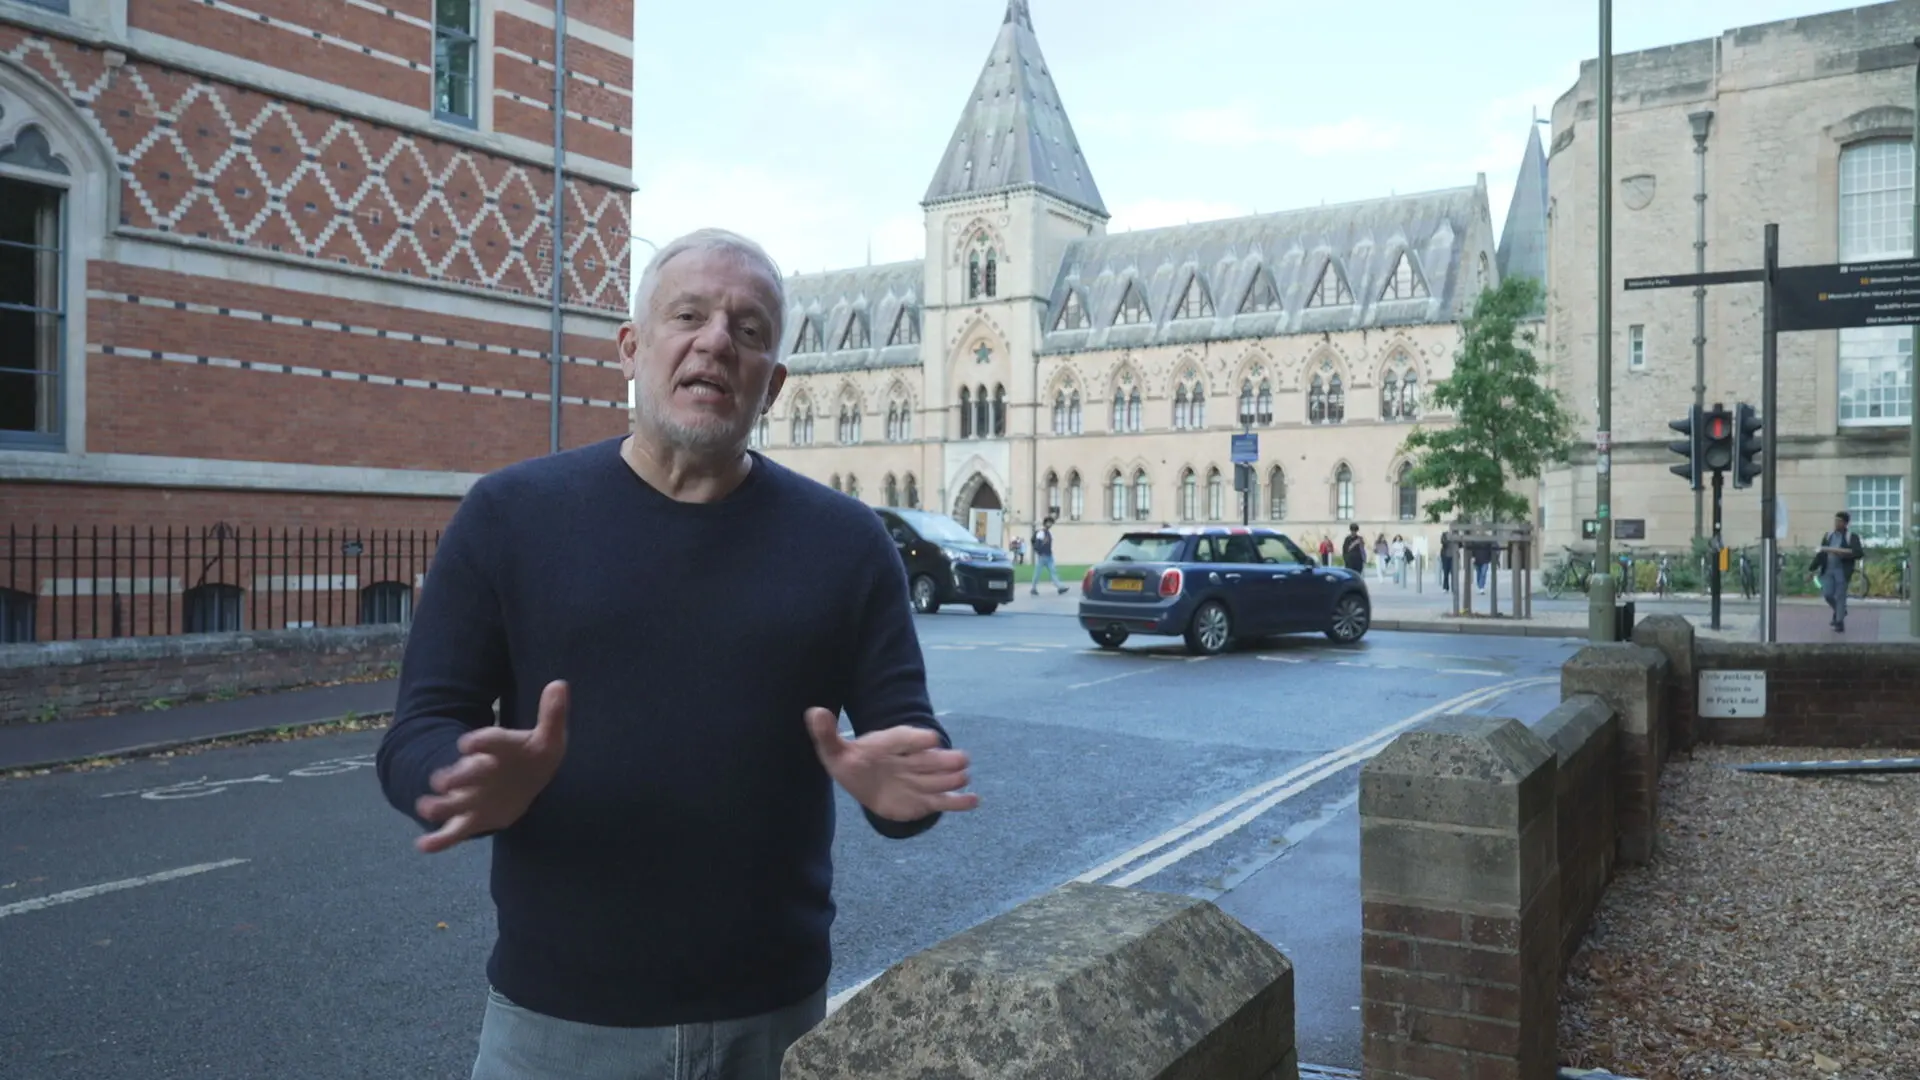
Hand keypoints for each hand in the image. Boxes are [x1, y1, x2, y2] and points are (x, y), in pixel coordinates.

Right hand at [415, 680, 569, 853]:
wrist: (520, 780)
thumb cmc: (533, 756)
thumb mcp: (548, 738)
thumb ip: (552, 716)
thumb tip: (559, 685)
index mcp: (498, 748)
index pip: (490, 741)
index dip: (481, 742)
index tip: (468, 744)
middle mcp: (479, 771)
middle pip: (466, 772)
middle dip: (456, 776)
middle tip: (443, 781)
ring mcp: (472, 796)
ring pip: (452, 800)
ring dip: (439, 804)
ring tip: (425, 809)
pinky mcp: (471, 818)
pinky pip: (453, 830)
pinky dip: (439, 839)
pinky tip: (424, 845)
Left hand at [805, 708, 979, 821]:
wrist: (865, 781)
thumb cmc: (851, 763)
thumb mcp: (834, 751)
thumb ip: (826, 735)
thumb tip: (814, 711)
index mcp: (887, 744)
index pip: (902, 739)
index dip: (916, 739)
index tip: (930, 739)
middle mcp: (908, 760)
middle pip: (926, 759)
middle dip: (942, 760)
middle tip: (962, 759)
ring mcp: (918, 780)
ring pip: (936, 779)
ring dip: (950, 779)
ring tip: (964, 777)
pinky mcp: (923, 800)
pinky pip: (942, 801)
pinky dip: (958, 802)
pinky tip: (974, 800)